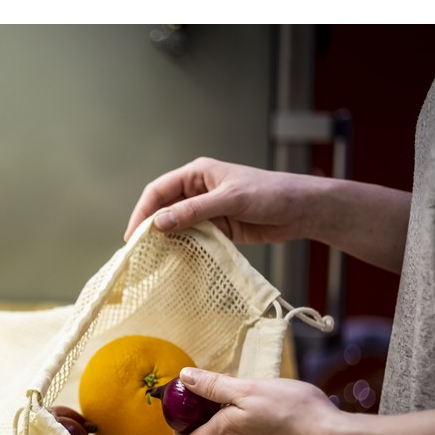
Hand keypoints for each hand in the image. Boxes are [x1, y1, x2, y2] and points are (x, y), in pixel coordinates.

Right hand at [124, 157, 308, 243]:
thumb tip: (159, 223)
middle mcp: (198, 191)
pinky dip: (184, 248)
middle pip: (164, 209)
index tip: (133, 235)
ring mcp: (207, 211)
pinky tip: (177, 260)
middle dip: (151, 228)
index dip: (143, 211)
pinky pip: (193, 238)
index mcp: (197, 174)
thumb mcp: (230, 200)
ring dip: (167, 240)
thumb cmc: (271, 194)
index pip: (159, 191)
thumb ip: (194, 211)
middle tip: (139, 251)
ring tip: (154, 259)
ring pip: (177, 226)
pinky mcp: (217, 228)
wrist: (301, 210)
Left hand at [173, 368, 343, 434]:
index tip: (179, 415)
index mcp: (226, 433)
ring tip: (242, 397)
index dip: (179, 432)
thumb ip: (215, 386)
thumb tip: (185, 378)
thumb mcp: (248, 389)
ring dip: (232, 420)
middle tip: (208, 398)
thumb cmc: (291, 412)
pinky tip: (269, 410)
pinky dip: (254, 425)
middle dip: (206, 420)